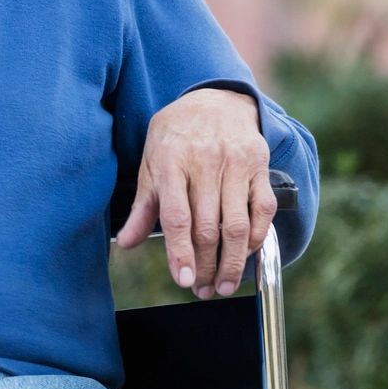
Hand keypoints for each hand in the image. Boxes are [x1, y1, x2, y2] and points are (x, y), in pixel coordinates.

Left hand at [114, 87, 274, 299]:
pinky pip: (262, 211)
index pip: (177, 216)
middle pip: (208, 227)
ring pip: (236, 225)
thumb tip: (125, 243)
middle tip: (201, 289)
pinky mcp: (259, 166)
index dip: (180, 252)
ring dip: (233, 263)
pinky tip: (244, 255)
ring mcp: (236, 164)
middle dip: (205, 266)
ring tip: (224, 285)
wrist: (216, 98)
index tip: (182, 280)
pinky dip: (255, 239)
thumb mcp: (151, 161)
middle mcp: (205, 161)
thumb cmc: (177, 134)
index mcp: (171, 160)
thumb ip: (142, 205)